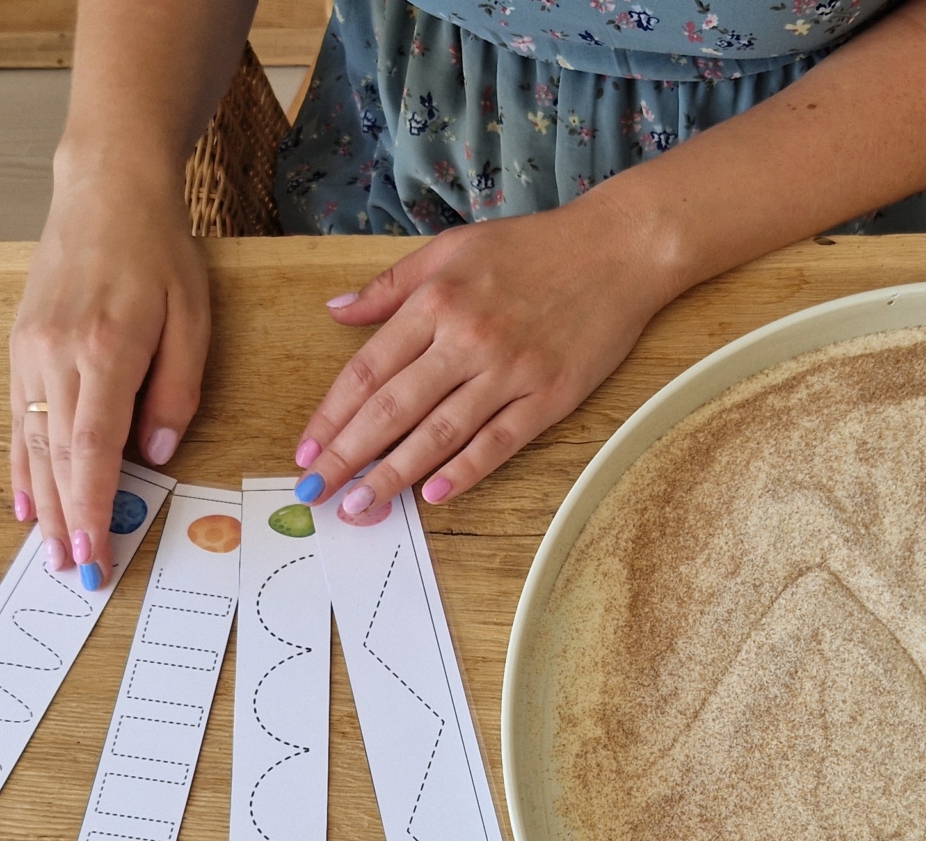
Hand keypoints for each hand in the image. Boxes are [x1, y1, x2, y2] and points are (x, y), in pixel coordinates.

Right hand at [9, 173, 207, 587]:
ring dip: (39, 503)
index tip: (95, 557)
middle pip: (55, 458)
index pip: (92, 451)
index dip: (91, 511)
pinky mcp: (19, 345)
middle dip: (64, 523)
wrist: (103, 190)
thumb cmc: (158, 253)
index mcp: (105, 351)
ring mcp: (29, 351)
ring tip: (48, 552)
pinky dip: (20, 463)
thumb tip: (156, 456)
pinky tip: (22, 499)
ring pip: (31, 443)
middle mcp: (55, 355)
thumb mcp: (192, 319)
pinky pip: (18, 417)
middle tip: (73, 575)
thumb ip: (176, 393)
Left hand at [292, 202, 677, 518]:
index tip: (306, 450)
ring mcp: (511, 370)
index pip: (368, 370)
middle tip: (317, 493)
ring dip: (396, 475)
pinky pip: (500, 440)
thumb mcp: (453, 248)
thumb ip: (392, 286)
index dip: (332, 416)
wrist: (619, 249)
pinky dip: (466, 469)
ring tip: (362, 508)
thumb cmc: (533, 247)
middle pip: (393, 408)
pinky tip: (435, 494)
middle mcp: (468, 338)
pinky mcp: (551, 394)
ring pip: (440, 432)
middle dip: (348, 456)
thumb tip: (337, 312)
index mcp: (436, 301)